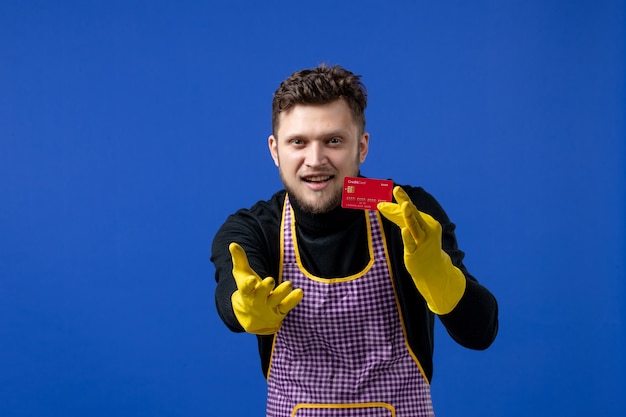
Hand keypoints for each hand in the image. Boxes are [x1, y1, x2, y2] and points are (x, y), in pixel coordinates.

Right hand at [229, 242, 302, 333]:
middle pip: (261, 294)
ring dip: (282, 293)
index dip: (248, 284)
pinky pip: (286, 306)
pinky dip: (293, 300)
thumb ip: (239, 259)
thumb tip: (233, 244)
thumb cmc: (247, 290)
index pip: (245, 288)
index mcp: (246, 292)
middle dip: (265, 288)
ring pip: (275, 300)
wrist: (252, 317)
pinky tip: (300, 292)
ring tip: (289, 283)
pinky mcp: (279, 311)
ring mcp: (268, 307)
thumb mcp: (242, 275)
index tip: (251, 279)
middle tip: (270, 280)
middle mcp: (257, 300)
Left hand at [378, 186, 465, 313]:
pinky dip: (408, 237)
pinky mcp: (417, 252)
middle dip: (404, 201)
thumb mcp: (410, 229)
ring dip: (409, 216)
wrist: (433, 268)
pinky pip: (411, 243)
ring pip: (414, 226)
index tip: (394, 188)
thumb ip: (397, 217)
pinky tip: (404, 231)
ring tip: (404, 205)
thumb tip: (382, 205)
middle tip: (397, 189)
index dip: (401, 198)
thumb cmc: (421, 245)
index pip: (411, 207)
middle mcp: (426, 228)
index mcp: (425, 220)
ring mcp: (422, 240)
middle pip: (412, 213)